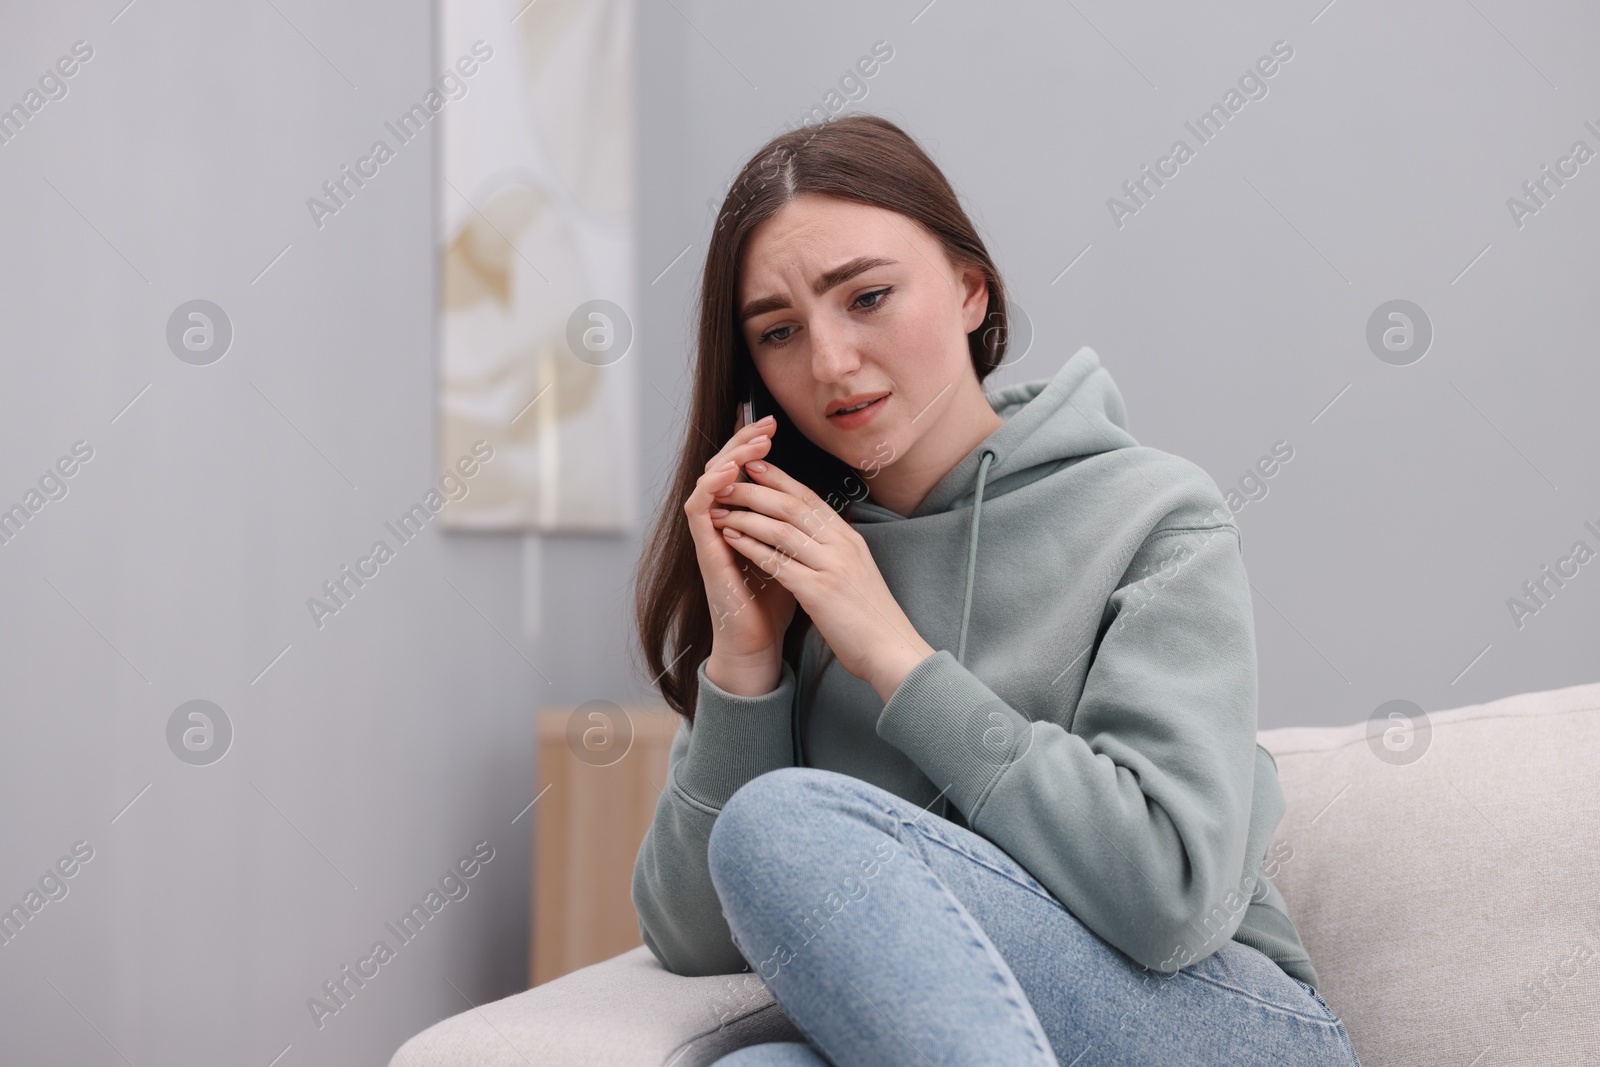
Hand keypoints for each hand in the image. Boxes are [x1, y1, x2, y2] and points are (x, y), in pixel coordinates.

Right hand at [683, 413, 797, 695]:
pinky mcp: (705, 551)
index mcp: (744, 518)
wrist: (760, 641)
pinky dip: (711, 488)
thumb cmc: (775, 600)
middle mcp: (723, 521)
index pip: (745, 470)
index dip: (755, 445)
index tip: (775, 424)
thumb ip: (795, 523)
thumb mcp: (793, 550)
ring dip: (729, 458)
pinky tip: (730, 473)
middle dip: (743, 442)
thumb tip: (817, 497)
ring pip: (708, 482)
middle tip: (765, 423)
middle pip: (725, 468)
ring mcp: (711, 535)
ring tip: (751, 442)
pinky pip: (698, 510)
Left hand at [708, 452, 935, 703]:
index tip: (755, 465)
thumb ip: (837, 551)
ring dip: (745, 516)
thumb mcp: (857, 572)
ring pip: (781, 529)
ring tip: (719, 510)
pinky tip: (730, 540)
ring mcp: (831, 566)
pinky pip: (777, 561)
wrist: (892, 651)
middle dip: (755, 490)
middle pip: (791, 505)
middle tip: (726, 481)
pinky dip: (750, 546)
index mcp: (850, 539)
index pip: (810, 498)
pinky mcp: (818, 591)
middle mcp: (842, 545)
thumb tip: (815, 534)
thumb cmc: (871, 618)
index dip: (780, 478)